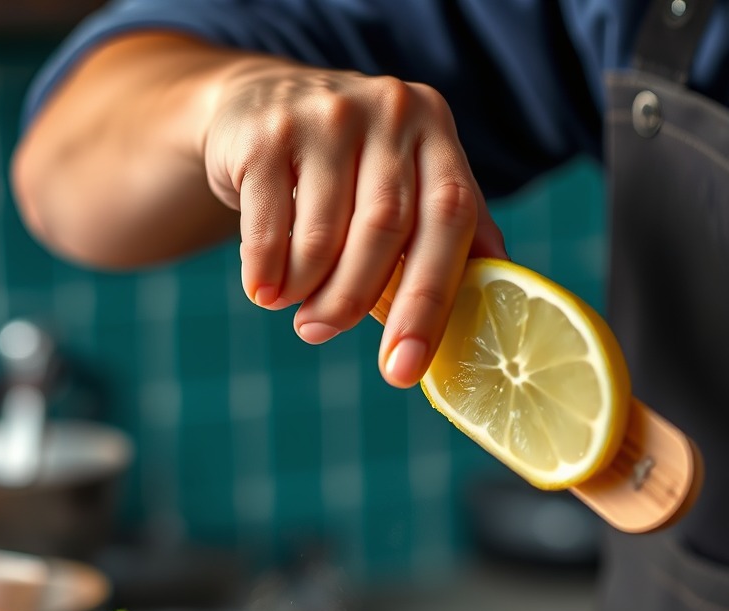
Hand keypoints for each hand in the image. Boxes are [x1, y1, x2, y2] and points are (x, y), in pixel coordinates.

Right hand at [203, 61, 507, 386]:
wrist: (261, 103)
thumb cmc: (343, 166)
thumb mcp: (402, 180)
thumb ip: (442, 235)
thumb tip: (490, 312)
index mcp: (436, 132)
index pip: (450, 219)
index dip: (431, 301)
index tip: (404, 368)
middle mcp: (392, 111)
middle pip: (385, 228)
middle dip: (352, 300)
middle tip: (321, 334)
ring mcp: (328, 114)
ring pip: (325, 233)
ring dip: (304, 290)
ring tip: (292, 308)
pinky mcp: (269, 131)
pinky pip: (270, 225)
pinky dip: (265, 271)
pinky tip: (262, 289)